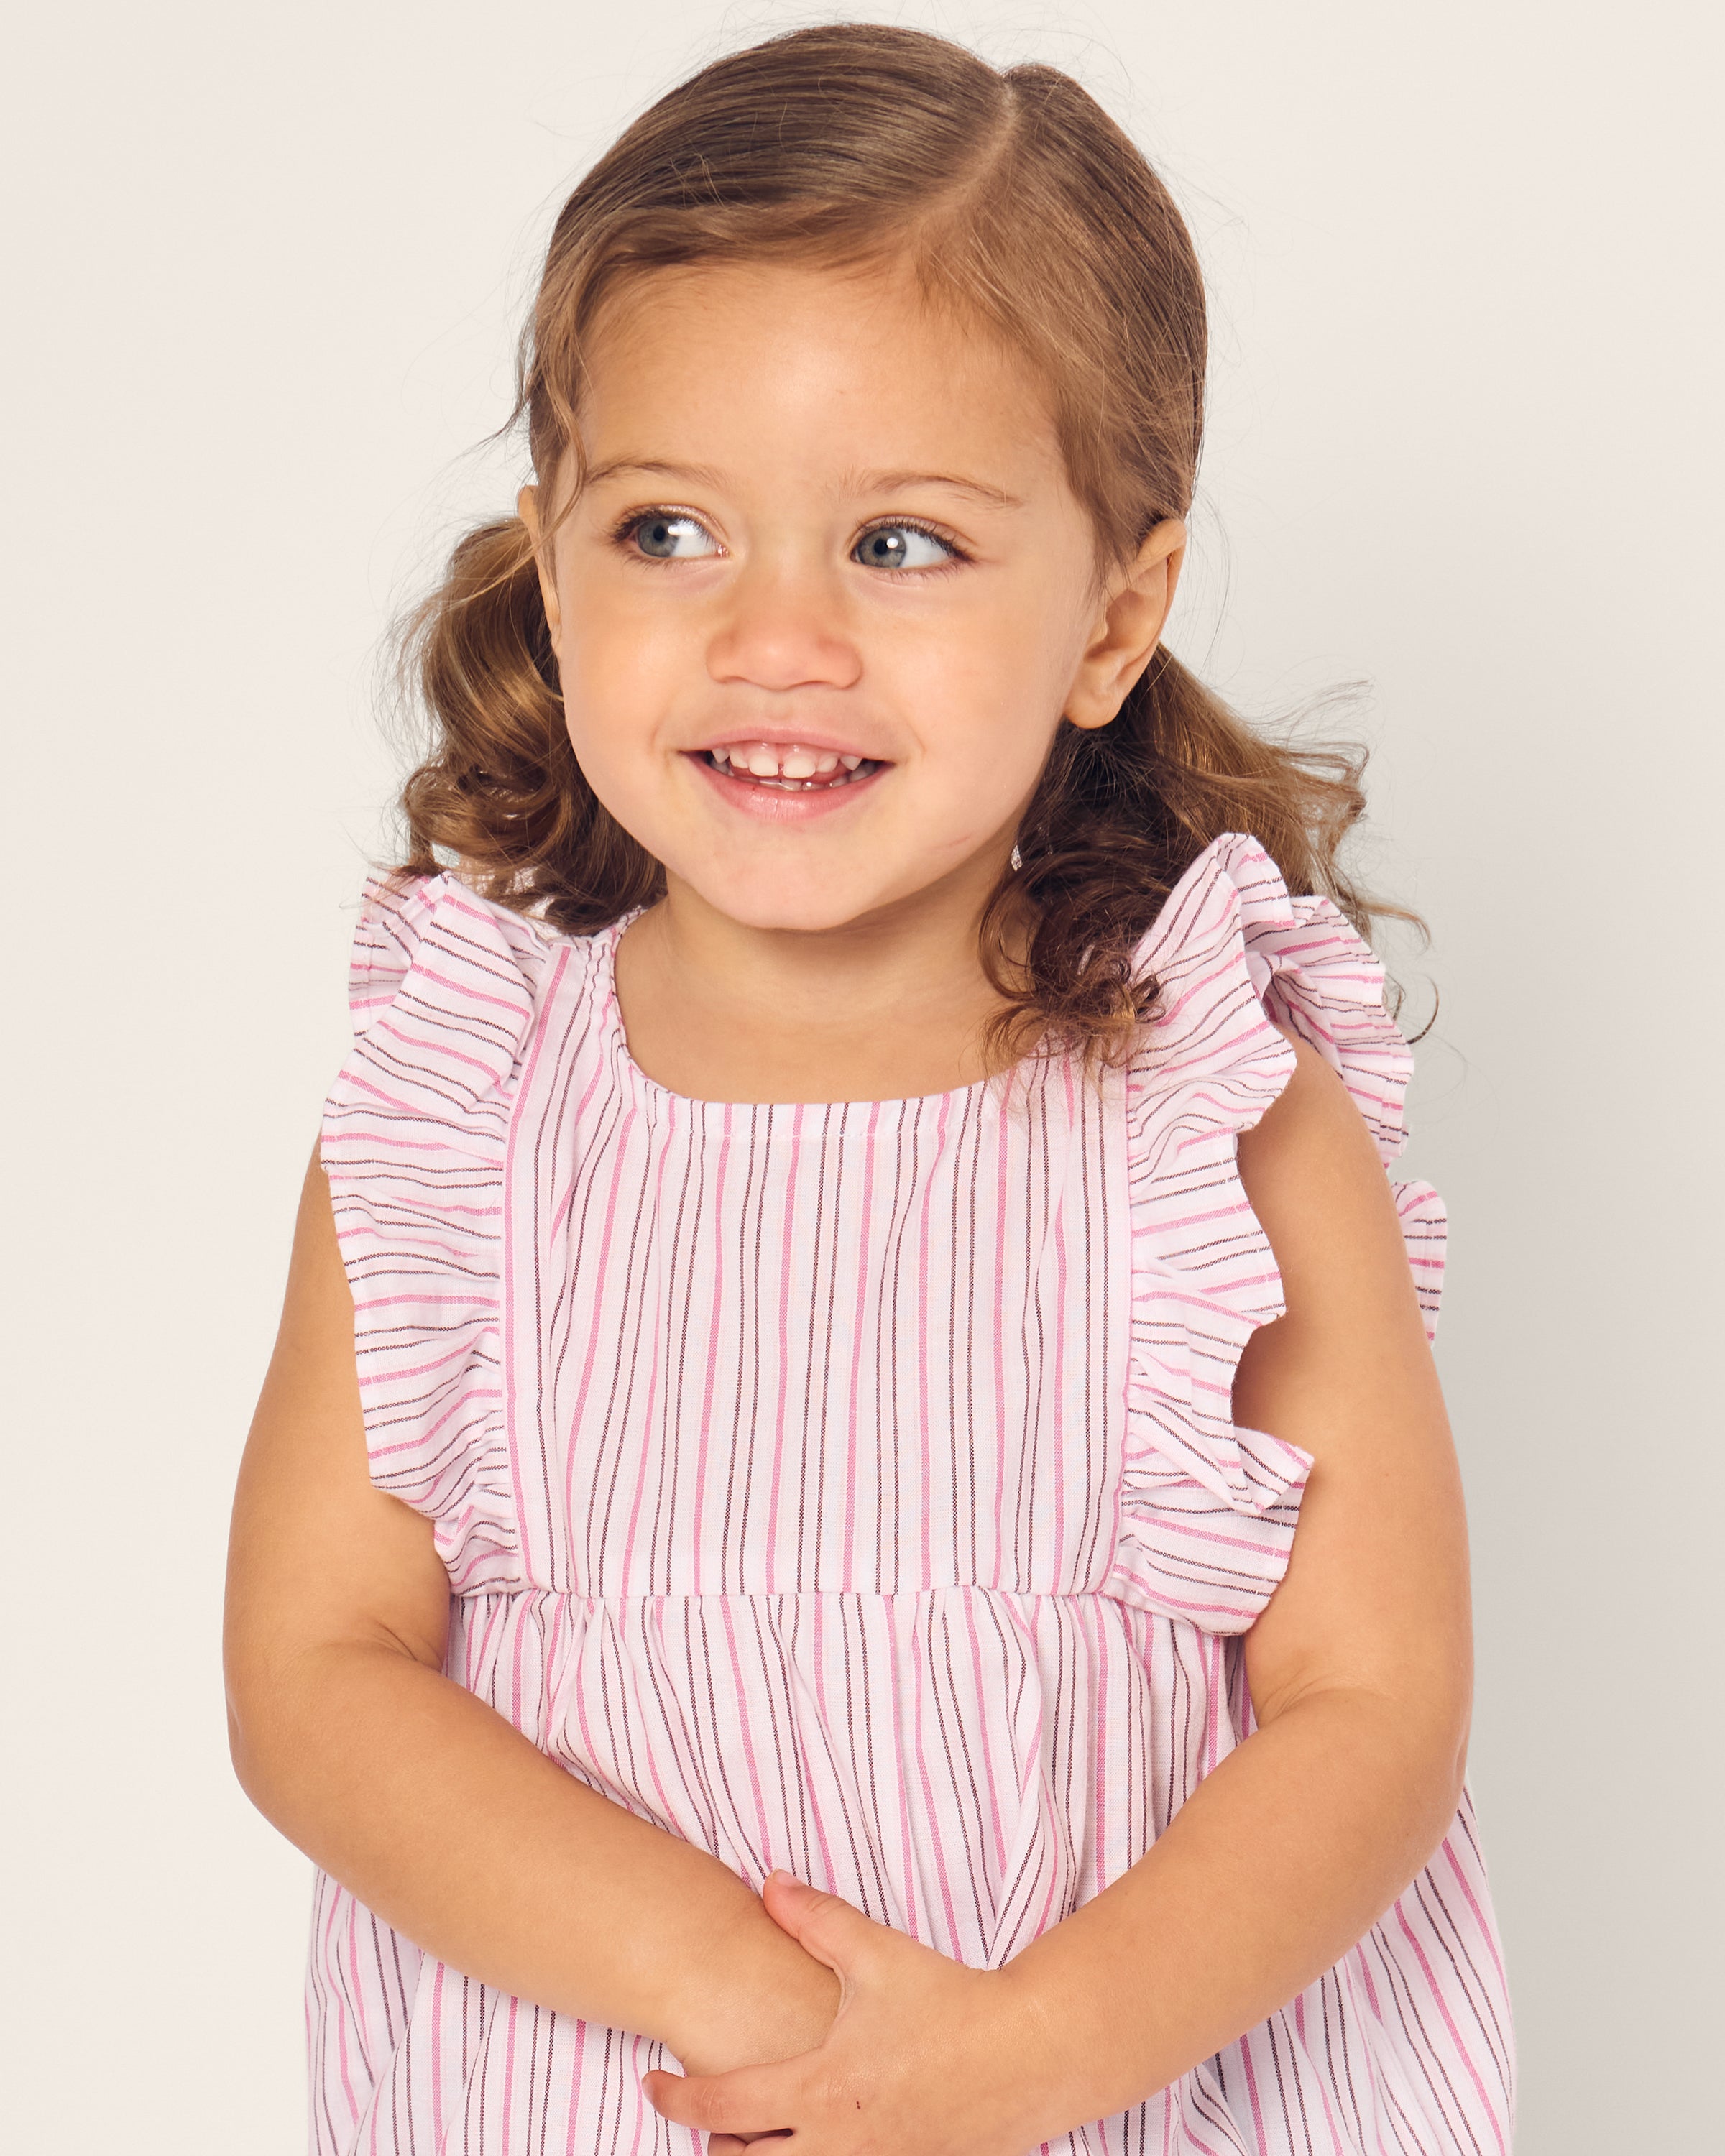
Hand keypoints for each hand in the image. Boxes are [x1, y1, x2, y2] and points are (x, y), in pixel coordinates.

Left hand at [642, 1870, 1060, 2155]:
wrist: (1027, 2054)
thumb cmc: (949, 2001)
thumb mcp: (877, 1953)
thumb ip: (815, 1920)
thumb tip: (768, 1882)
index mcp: (821, 2088)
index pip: (720, 2106)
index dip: (673, 2097)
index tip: (652, 2081)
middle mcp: (838, 2145)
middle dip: (714, 2141)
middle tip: (709, 2111)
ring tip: (755, 2131)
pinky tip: (815, 2141)